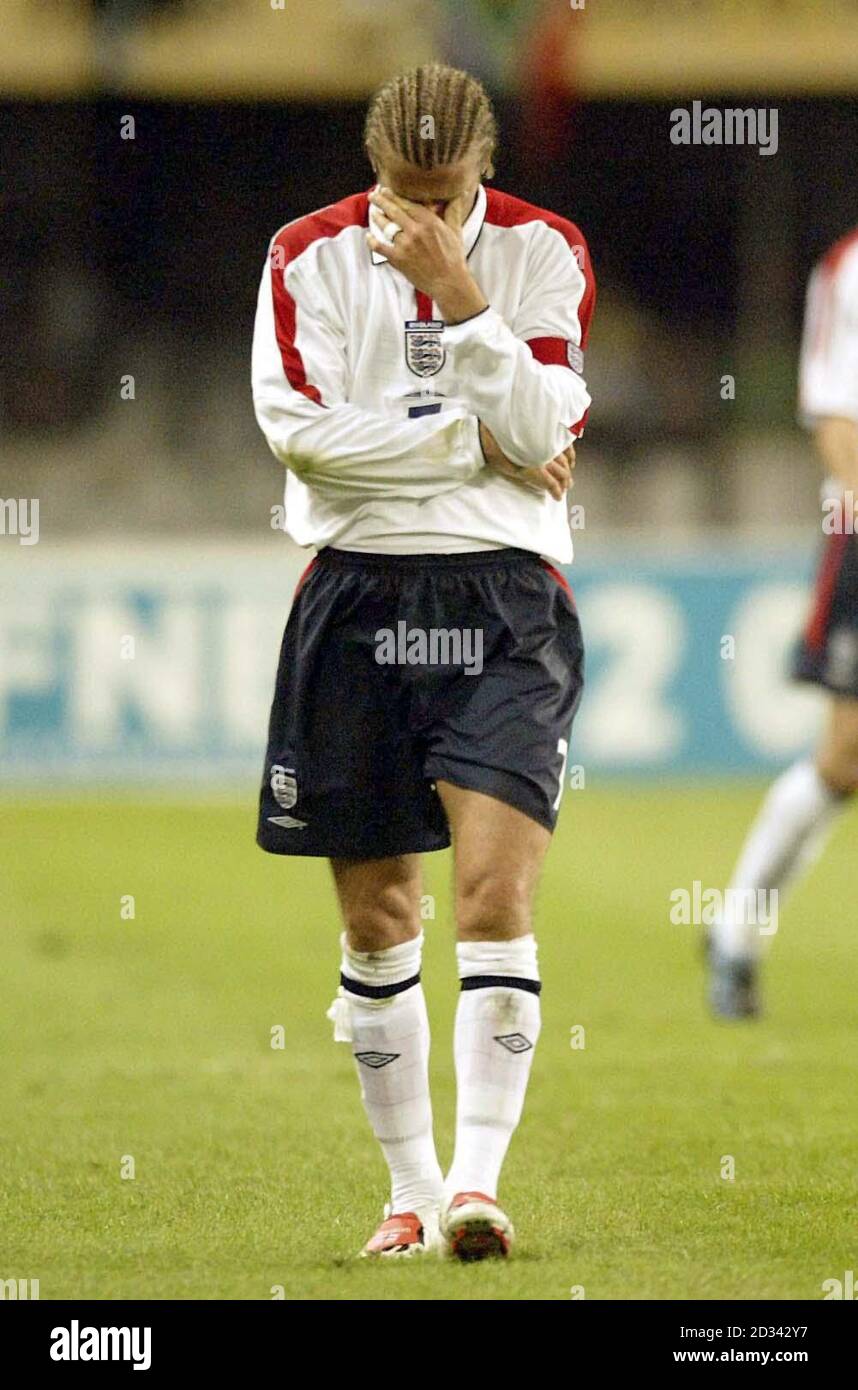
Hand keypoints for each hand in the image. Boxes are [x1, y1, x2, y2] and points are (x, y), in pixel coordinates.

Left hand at [367, 187, 487, 323]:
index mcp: (429, 221)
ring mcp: (405, 244)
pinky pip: (380, 247)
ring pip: (385, 226)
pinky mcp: (398, 259)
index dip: (393, 196)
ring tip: (373, 213)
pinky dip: (372, 241)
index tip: (385, 190)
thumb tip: (460, 194)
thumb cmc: (454, 258)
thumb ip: (453, 210)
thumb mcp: (455, 231)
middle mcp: (415, 230)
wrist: (449, 283)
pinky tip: (369, 237)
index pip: (406, 203)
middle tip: (373, 195)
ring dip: (377, 218)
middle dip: (381, 200)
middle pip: (393, 210)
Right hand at [479, 422, 574, 500]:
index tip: (570, 463)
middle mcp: (545, 446)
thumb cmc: (497, 435)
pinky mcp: (535, 471)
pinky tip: (557, 496)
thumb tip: (538, 445)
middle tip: (568, 482)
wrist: (486, 440)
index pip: (564, 448)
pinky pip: (551, 483)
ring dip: (564, 483)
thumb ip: (531, 439)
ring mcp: (541, 459)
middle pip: (563, 463)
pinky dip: (556, 491)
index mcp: (543, 436)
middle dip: (567, 474)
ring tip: (563, 490)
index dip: (570, 457)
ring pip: (561, 473)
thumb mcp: (518, 434)